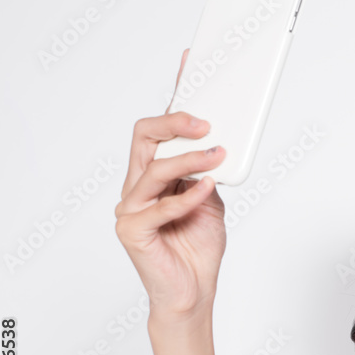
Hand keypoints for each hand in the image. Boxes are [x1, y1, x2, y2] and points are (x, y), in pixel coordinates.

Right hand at [114, 49, 227, 318]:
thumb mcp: (211, 197)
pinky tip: (208, 188)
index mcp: (155, 171)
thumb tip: (223, 140)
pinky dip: (186, 195)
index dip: (176, 94)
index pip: (161, 125)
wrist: (192, 291)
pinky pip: (158, 206)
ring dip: (189, 158)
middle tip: (206, 120)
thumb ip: (209, 170)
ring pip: (153, 167)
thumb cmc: (198, 244)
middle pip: (145, 136)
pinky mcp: (133, 231)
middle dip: (174, 121)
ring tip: (217, 154)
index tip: (194, 63)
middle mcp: (138, 184)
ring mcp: (131, 206)